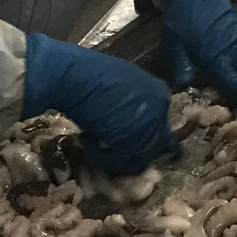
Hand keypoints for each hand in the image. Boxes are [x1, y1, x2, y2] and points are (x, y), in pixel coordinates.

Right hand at [21, 32, 179, 173]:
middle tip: (113, 148)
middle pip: (155, 144)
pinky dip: (103, 158)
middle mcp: (160, 112)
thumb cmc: (93, 74)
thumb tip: (128, 116)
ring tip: (97, 145)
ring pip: (140, 158)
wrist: (76, 77)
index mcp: (160, 94)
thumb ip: (134, 101)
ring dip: (119, 157)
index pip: (159, 124)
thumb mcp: (124, 83)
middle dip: (135, 149)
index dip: (141, 133)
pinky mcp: (130, 144)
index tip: (123, 134)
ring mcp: (148, 128)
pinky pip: (120, 162)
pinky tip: (87, 141)